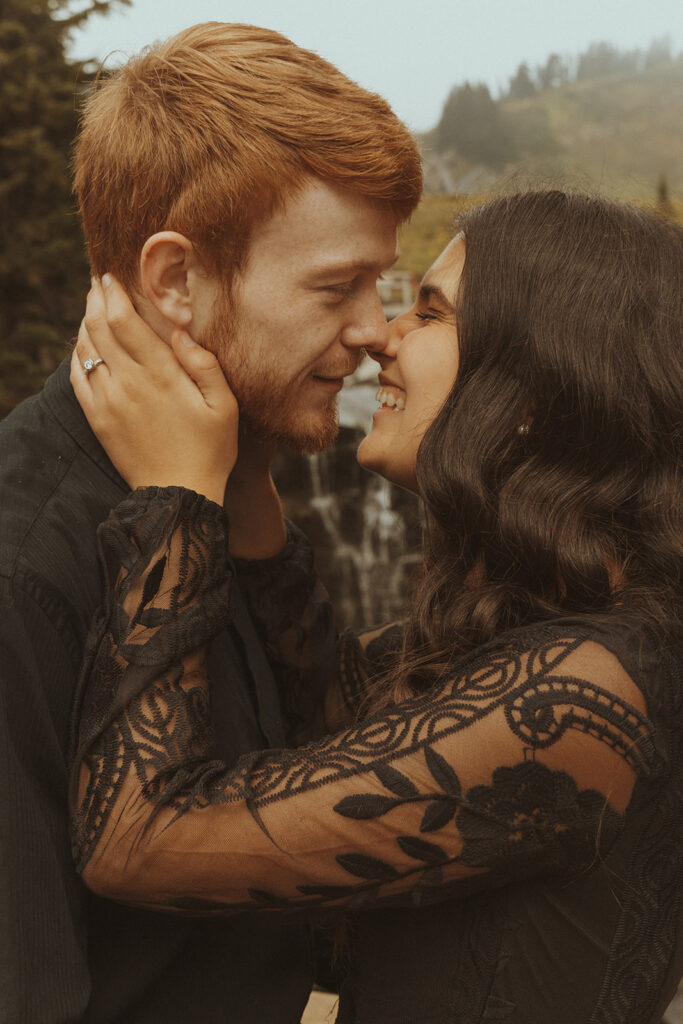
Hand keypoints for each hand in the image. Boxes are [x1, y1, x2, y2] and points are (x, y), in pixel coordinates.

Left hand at [70, 277, 237, 505]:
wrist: (180, 495)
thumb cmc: (211, 450)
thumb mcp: (224, 406)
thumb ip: (205, 364)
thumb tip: (181, 331)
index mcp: (160, 374)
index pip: (123, 320)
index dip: (113, 293)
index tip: (111, 278)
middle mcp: (128, 383)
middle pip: (98, 327)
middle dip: (95, 300)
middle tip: (99, 285)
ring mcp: (108, 401)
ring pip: (84, 349)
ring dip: (85, 324)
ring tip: (92, 309)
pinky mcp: (98, 420)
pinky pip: (78, 377)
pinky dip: (78, 355)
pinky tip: (85, 346)